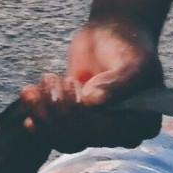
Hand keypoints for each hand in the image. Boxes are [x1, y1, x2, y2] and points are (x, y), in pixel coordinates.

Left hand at [18, 16, 163, 150]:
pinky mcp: (76, 119)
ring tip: (34, 87)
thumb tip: (92, 102)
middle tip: (52, 78)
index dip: (83, 115)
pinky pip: (55, 131)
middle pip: (82, 138)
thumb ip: (119, 82)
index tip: (72, 83)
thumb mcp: (133, 61)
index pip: (107, 134)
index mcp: (143, 124)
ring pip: (65, 139)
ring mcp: (97, 127)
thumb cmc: (129, 46)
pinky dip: (38, 116)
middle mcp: (121, 132)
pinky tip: (29, 98)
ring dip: (43, 115)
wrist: (112, 33)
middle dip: (58, 110)